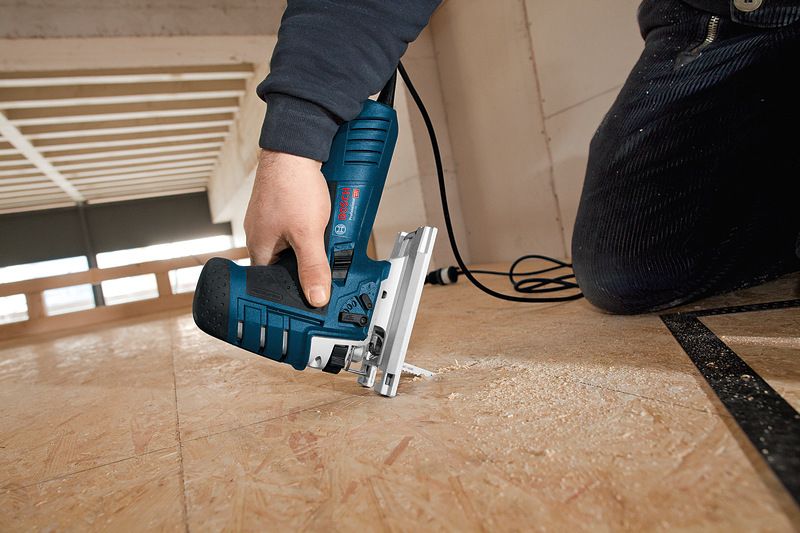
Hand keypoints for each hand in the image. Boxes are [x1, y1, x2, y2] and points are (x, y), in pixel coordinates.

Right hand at [244, 149, 331, 306]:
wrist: (294, 147)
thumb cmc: (292, 185)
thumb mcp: (308, 233)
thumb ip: (313, 267)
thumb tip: (316, 297)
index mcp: (258, 247)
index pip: (270, 283)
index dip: (289, 291)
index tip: (306, 296)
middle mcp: (260, 235)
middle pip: (284, 264)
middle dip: (305, 265)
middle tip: (323, 264)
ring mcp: (270, 220)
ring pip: (293, 244)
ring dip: (310, 245)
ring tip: (324, 238)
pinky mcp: (281, 207)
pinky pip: (296, 227)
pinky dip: (310, 228)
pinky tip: (322, 222)